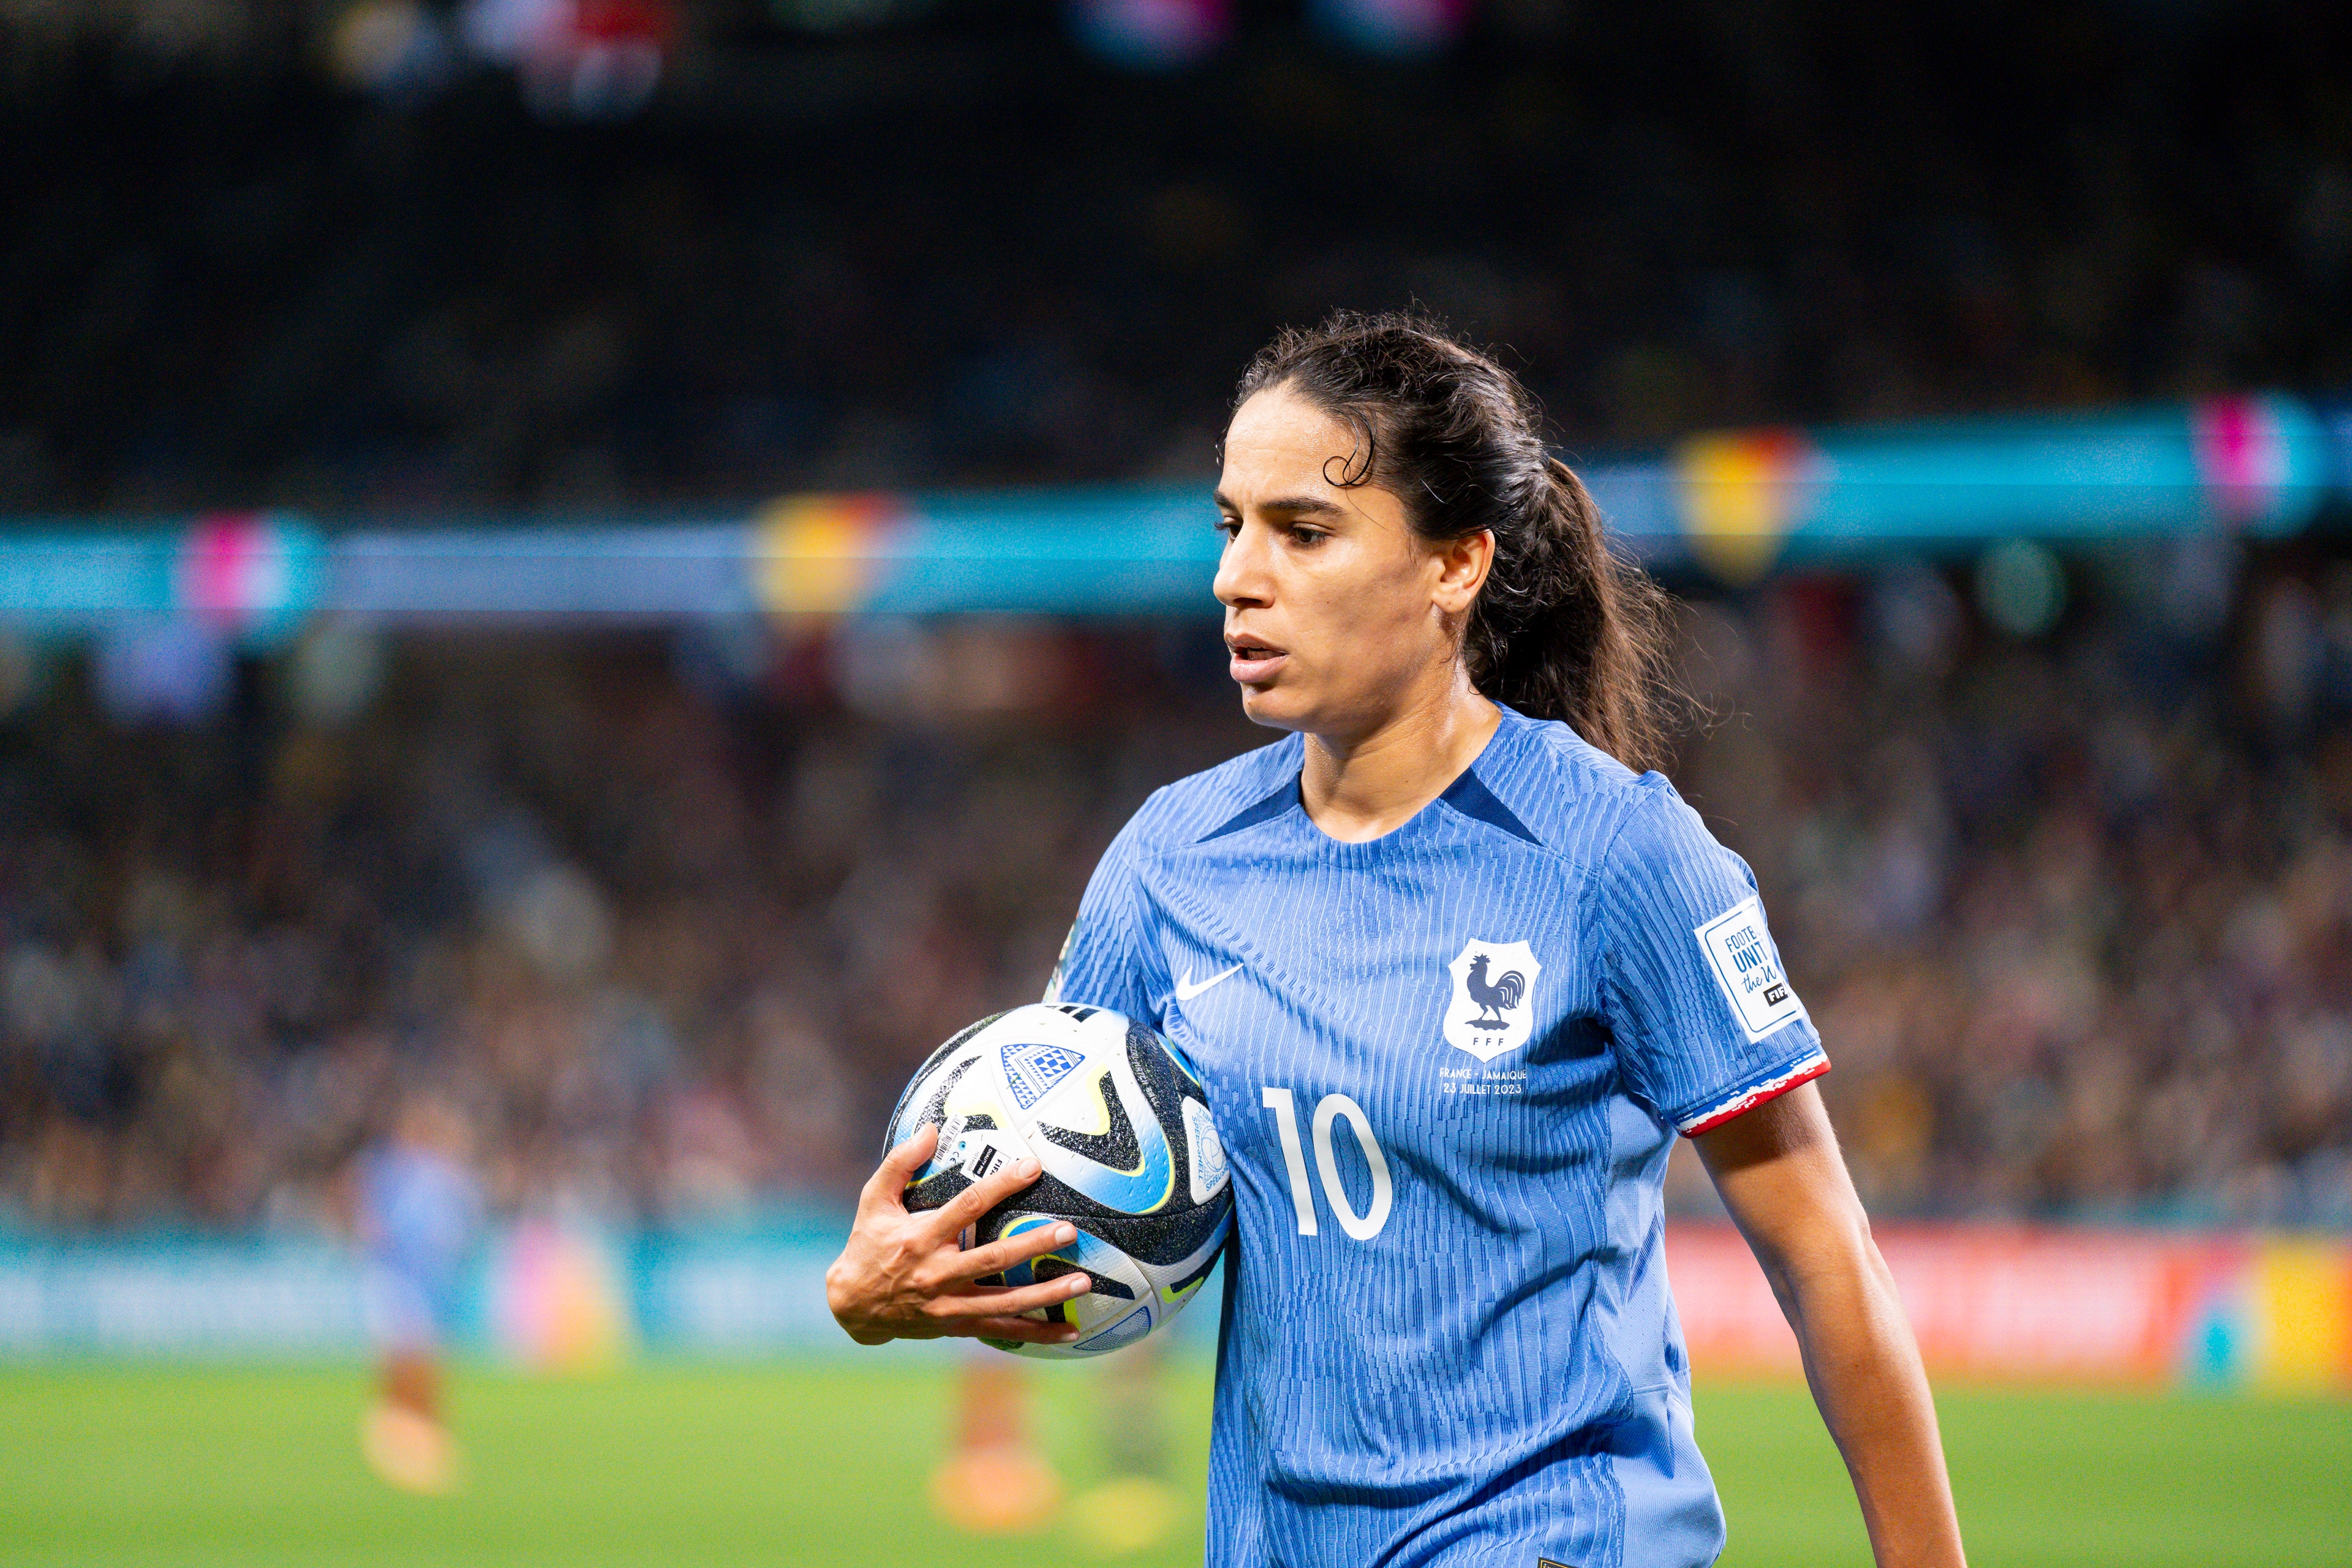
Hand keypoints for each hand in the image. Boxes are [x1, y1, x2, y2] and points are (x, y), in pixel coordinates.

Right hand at [825, 1122, 1092, 1346]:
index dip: (1002, 1185)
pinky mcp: (957, 1326)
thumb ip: (900, 1163)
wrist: (852, 1305)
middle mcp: (938, 1273)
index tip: (1033, 1167)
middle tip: (1070, 1230)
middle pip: (994, 1259)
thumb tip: (930, 1128)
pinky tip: (1071, 1330)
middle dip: (1033, 1244)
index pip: (968, 1207)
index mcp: (921, 1237)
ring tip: (1083, 1281)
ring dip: (1046, 1294)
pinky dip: (1037, 1333)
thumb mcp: (873, 1200)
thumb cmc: (868, 1243)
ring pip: (1005, 1301)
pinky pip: (1003, 1330)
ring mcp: (950, 1304)